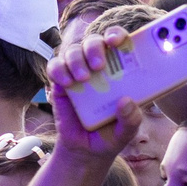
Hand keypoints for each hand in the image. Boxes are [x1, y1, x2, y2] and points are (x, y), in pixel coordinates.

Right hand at [45, 29, 144, 160]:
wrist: (85, 151)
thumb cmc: (110, 136)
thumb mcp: (127, 132)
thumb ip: (131, 119)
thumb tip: (126, 101)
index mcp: (120, 72)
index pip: (117, 42)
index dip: (116, 34)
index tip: (116, 41)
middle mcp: (98, 67)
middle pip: (93, 41)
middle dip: (94, 47)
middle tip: (99, 65)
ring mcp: (78, 73)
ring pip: (73, 50)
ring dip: (77, 60)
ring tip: (84, 79)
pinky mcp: (60, 82)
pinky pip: (55, 66)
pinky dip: (59, 70)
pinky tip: (67, 83)